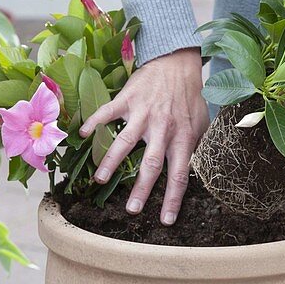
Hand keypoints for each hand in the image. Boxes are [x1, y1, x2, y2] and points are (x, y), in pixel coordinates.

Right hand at [80, 48, 207, 224]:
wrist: (177, 63)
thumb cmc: (189, 97)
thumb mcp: (202, 123)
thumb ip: (196, 147)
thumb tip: (195, 172)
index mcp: (182, 137)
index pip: (179, 175)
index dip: (173, 199)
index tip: (165, 220)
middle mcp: (163, 128)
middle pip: (152, 164)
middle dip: (141, 190)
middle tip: (130, 210)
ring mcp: (143, 114)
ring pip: (126, 141)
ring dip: (112, 161)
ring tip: (100, 180)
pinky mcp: (128, 99)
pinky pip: (108, 112)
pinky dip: (94, 122)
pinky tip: (82, 135)